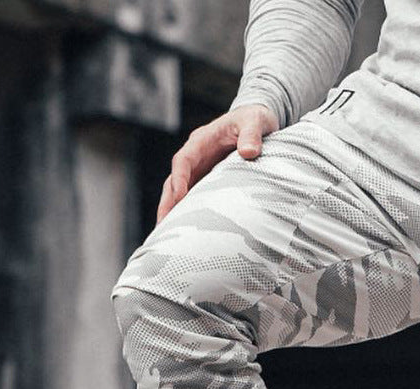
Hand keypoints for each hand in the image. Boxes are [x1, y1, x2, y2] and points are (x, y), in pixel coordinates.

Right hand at [156, 104, 278, 222]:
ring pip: (180, 193)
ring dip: (173, 213)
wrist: (257, 123)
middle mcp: (196, 157)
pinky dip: (188, 214)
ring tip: (167, 237)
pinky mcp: (208, 181)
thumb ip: (252, 134)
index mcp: (202, 141)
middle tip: (162, 226)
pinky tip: (188, 234)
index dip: (179, 178)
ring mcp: (200, 170)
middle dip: (167, 203)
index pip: (183, 160)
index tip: (178, 196)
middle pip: (174, 181)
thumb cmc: (255, 120)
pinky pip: (195, 198)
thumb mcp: (256, 122)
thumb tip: (249, 153)